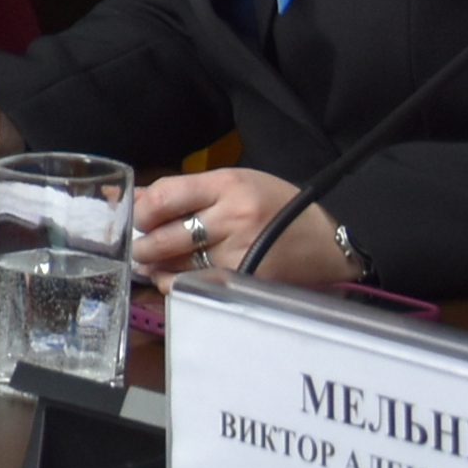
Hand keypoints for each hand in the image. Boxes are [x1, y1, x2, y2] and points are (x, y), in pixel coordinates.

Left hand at [130, 165, 359, 285]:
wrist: (329, 239)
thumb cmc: (277, 206)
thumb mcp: (236, 182)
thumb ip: (187, 191)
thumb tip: (138, 199)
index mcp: (227, 184)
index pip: (165, 196)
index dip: (142, 210)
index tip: (138, 219)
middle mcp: (232, 217)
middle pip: (166, 235)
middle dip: (143, 245)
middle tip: (139, 247)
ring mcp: (241, 252)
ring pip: (179, 265)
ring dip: (157, 267)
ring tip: (153, 265)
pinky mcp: (248, 280)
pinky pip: (198, 285)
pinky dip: (179, 284)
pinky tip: (175, 280)